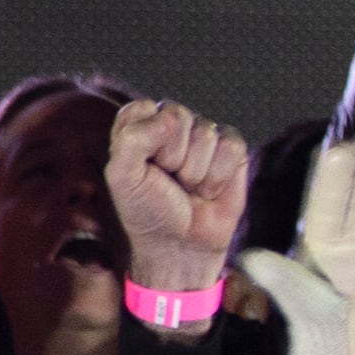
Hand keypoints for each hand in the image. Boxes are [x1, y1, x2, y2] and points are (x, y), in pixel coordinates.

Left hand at [103, 99, 249, 300]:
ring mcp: (204, 136)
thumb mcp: (123, 178)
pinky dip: (219, 175)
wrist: (181, 246)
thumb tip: (168, 118)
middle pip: (179, 116)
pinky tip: (209, 190)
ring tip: (188, 188)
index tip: (143, 168)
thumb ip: (132, 140)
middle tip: (169, 181)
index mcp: (140, 125)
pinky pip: (231, 145)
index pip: (145, 109)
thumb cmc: (148, 211)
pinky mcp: (232, 150)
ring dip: (195, 172)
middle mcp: (172, 126)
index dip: (145, 140)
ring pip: (206, 133)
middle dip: (172, 157)